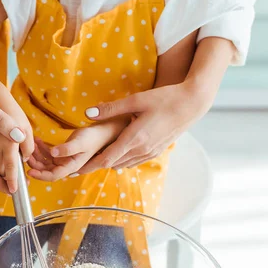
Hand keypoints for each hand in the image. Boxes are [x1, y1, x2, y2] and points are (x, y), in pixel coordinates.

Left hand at [27, 119, 126, 181]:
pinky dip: (42, 148)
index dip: (40, 175)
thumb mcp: (80, 142)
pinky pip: (50, 154)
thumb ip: (66, 148)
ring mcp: (66, 160)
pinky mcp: (65, 153)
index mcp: (71, 166)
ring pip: (47, 162)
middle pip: (47, 170)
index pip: (53, 176)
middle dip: (35, 163)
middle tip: (25, 153)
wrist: (103, 131)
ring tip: (31, 143)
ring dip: (37, 155)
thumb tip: (52, 153)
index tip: (28, 171)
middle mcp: (68, 165)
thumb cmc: (93, 137)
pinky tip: (38, 140)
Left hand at [82, 82, 204, 171]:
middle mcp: (142, 150)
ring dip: (109, 163)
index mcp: (134, 138)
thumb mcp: (136, 100)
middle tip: (78, 167)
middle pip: (112, 164)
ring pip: (124, 164)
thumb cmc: (164, 99)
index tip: (75, 169)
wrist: (191, 104)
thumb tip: (88, 113)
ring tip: (93, 161)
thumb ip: (111, 109)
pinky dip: (122, 160)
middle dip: (95, 166)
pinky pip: (135, 161)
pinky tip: (117, 156)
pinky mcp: (157, 151)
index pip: (106, 158)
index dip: (89, 165)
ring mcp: (150, 152)